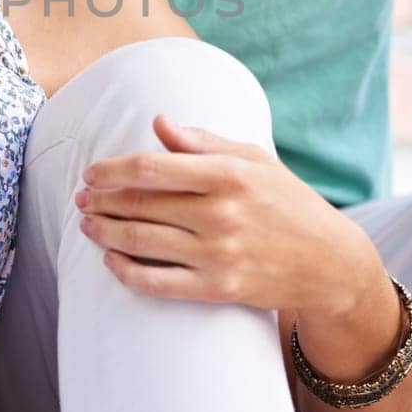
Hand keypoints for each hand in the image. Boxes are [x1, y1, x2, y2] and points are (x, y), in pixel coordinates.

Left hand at [74, 114, 378, 317]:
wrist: (330, 263)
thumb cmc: (288, 202)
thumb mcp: (255, 160)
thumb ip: (203, 141)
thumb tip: (159, 122)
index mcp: (228, 173)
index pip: (151, 167)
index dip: (112, 170)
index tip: (92, 173)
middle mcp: (221, 213)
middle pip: (140, 204)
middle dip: (101, 202)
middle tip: (81, 200)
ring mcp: (219, 253)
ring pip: (141, 242)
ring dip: (105, 233)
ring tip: (87, 225)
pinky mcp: (219, 288)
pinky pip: (158, 282)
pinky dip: (126, 272)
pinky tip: (111, 261)